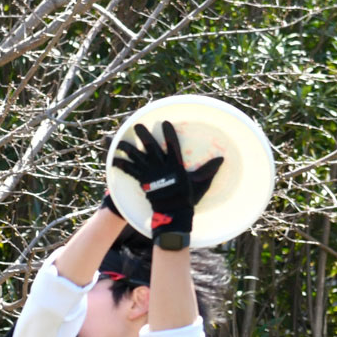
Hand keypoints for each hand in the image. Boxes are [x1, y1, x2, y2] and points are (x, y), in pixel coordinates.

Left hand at [110, 120, 223, 247]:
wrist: (173, 214)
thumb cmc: (187, 198)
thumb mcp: (200, 182)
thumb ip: (208, 170)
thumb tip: (222, 159)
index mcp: (175, 165)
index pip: (172, 145)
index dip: (168, 133)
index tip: (164, 122)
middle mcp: (162, 167)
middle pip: (151, 147)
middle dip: (144, 135)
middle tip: (138, 125)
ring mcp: (151, 174)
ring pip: (137, 157)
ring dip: (129, 148)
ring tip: (121, 142)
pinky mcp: (142, 182)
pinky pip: (130, 171)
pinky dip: (122, 165)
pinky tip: (113, 160)